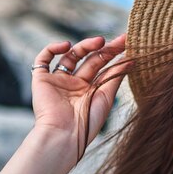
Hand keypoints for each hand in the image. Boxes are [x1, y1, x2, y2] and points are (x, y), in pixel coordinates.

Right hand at [31, 34, 127, 157]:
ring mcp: (58, 81)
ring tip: (99, 41)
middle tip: (120, 40)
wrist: (65, 133)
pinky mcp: (42, 80)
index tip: (128, 43)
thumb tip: (131, 59)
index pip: (103, 67)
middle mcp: (74, 85)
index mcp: (90, 90)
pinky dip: (52, 48)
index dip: (114, 55)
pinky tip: (66, 46)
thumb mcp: (107, 97)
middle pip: (90, 60)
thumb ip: (115, 76)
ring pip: (70, 56)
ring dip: (84, 46)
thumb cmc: (88, 121)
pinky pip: (43, 59)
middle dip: (105, 48)